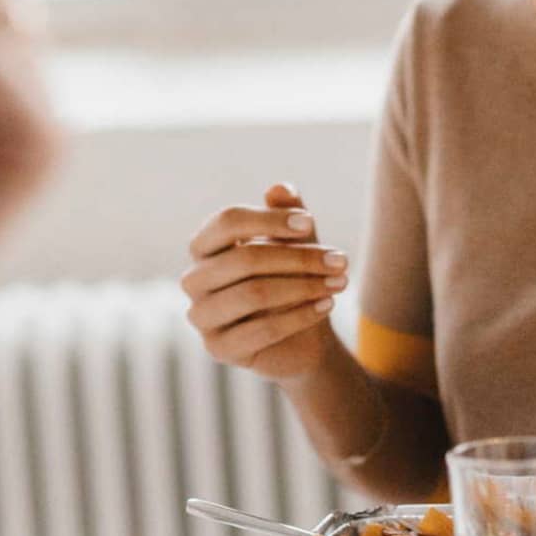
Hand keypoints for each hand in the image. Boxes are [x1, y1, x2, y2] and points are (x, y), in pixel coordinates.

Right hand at [182, 184, 347, 380]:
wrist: (301, 339)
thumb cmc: (292, 281)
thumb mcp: (297, 244)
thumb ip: (287, 216)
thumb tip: (279, 187)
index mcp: (205, 246)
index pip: (227, 222)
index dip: (269, 220)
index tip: (309, 223)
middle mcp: (195, 279)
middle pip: (244, 258)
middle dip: (299, 258)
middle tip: (341, 261)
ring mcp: (202, 316)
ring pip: (253, 293)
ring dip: (304, 286)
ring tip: (339, 283)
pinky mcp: (218, 348)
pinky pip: (262, 329)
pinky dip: (300, 315)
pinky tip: (327, 305)